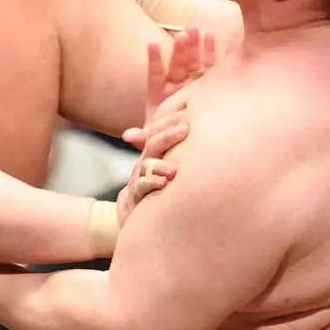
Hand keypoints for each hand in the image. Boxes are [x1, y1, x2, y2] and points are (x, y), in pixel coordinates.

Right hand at [116, 109, 186, 224]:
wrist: (132, 214)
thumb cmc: (156, 189)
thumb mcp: (166, 167)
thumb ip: (177, 153)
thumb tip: (198, 132)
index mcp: (155, 153)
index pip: (158, 131)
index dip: (169, 122)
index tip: (186, 115)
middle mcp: (146, 163)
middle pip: (153, 144)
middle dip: (168, 136)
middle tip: (184, 130)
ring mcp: (140, 178)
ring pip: (148, 165)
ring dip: (160, 163)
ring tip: (174, 166)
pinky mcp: (136, 196)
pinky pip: (142, 186)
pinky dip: (152, 182)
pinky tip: (163, 182)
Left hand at [123, 27, 214, 148]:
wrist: (183, 146)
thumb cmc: (166, 143)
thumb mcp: (154, 140)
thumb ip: (142, 136)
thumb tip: (127, 136)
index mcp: (160, 96)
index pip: (155, 76)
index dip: (155, 61)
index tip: (153, 44)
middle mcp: (176, 87)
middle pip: (177, 65)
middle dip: (181, 50)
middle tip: (184, 34)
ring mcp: (193, 84)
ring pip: (194, 62)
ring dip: (196, 45)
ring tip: (198, 29)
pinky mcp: (209, 87)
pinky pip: (211, 69)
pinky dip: (213, 54)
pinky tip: (214, 38)